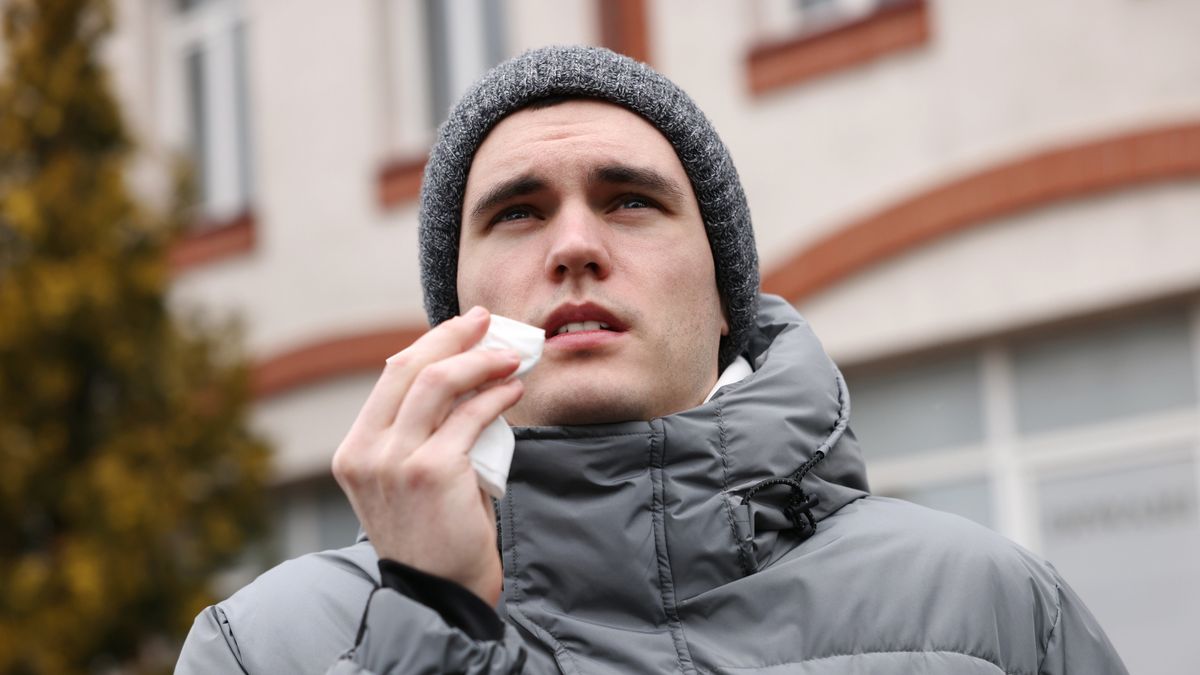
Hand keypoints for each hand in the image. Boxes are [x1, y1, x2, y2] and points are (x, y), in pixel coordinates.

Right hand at [332, 306, 522, 603]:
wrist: (440, 594)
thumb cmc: (435, 534)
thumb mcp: (410, 480)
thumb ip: (422, 433)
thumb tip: (464, 374)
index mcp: (355, 451)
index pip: (390, 377)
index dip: (429, 343)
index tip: (462, 328)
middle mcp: (367, 453)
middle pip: (409, 367)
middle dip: (452, 336)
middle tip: (486, 321)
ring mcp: (395, 462)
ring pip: (438, 383)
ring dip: (479, 361)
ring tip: (510, 356)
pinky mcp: (431, 471)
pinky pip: (470, 417)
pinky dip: (496, 396)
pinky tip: (513, 390)